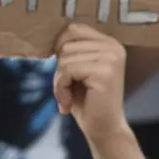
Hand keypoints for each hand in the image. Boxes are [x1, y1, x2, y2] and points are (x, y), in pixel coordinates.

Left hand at [54, 24, 128, 140]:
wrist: (104, 130)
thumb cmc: (87, 101)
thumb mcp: (78, 68)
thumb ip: (71, 49)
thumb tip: (46, 31)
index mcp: (109, 43)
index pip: (73, 29)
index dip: (60, 49)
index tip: (66, 73)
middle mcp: (113, 47)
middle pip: (66, 44)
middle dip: (59, 69)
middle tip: (67, 90)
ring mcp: (111, 58)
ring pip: (64, 57)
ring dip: (59, 81)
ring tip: (68, 97)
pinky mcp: (104, 72)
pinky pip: (67, 70)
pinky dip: (60, 88)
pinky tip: (68, 103)